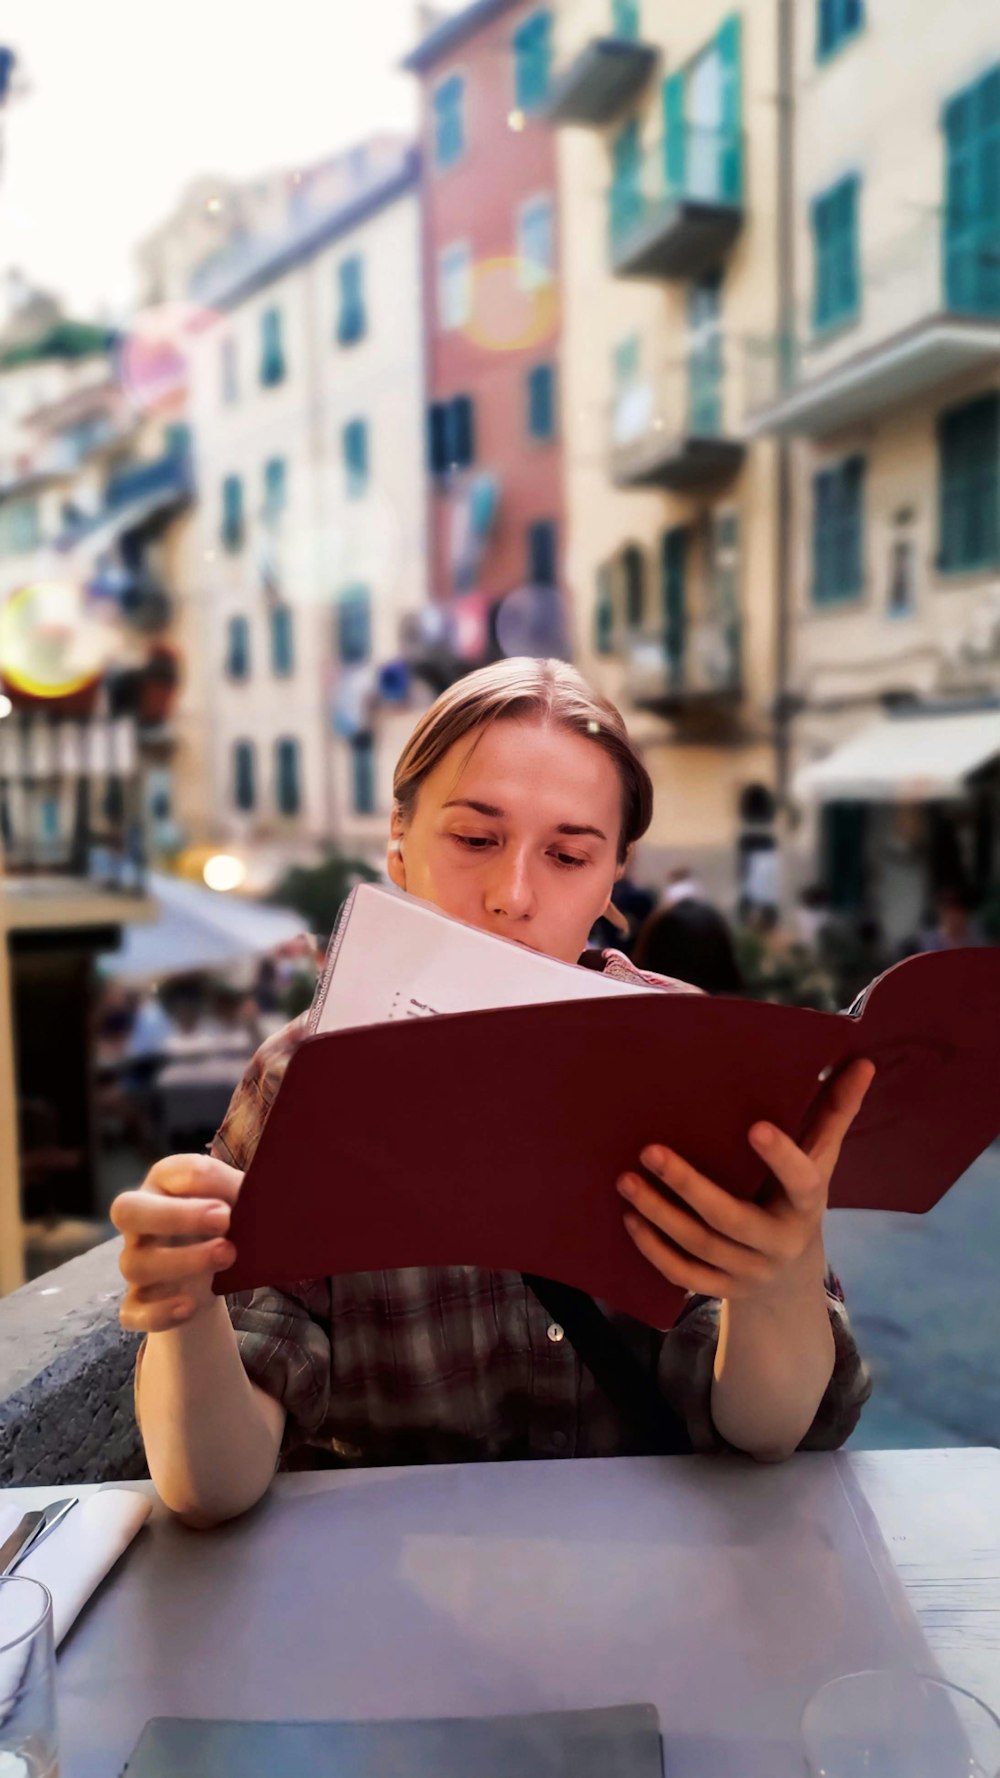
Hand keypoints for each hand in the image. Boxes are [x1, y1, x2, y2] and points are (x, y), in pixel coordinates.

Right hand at [111, 1154, 242, 1333]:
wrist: (211, 1275)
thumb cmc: (226, 1225)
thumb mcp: (238, 1203)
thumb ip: (245, 1195)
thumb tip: (262, 1195)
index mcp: (164, 1184)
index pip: (169, 1172)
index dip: (205, 1181)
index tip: (238, 1194)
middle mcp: (140, 1220)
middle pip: (128, 1210)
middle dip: (176, 1215)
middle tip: (224, 1219)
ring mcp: (134, 1261)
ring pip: (134, 1264)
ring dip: (182, 1262)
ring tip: (228, 1256)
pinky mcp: (137, 1303)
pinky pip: (132, 1312)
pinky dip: (159, 1312)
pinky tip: (189, 1306)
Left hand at [616, 1058, 874, 1303]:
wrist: (791, 1276)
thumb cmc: (798, 1196)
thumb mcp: (820, 1159)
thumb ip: (836, 1112)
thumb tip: (863, 1061)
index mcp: (807, 1203)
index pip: (801, 1181)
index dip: (781, 1157)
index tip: (755, 1126)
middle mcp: (780, 1242)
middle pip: (731, 1219)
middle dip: (689, 1187)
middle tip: (650, 1152)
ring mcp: (750, 1271)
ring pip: (701, 1247)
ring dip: (659, 1214)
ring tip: (626, 1181)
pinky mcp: (723, 1289)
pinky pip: (685, 1275)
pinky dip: (655, 1249)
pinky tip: (632, 1219)